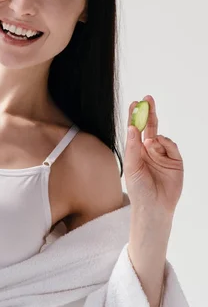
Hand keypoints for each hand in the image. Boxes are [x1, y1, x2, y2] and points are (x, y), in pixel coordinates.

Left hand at [124, 95, 183, 217]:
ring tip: (149, 144)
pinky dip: (166, 143)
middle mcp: (148, 151)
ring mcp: (162, 155)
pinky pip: (171, 146)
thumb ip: (132, 147)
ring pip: (160, 136)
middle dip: (148, 113)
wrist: (154, 206)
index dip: (135, 116)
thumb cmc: (139, 189)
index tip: (135, 103)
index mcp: (135, 151)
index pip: (135, 130)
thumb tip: (132, 127)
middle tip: (147, 99)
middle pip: (149, 127)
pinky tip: (159, 146)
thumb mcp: (131, 166)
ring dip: (154, 137)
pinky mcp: (175, 161)